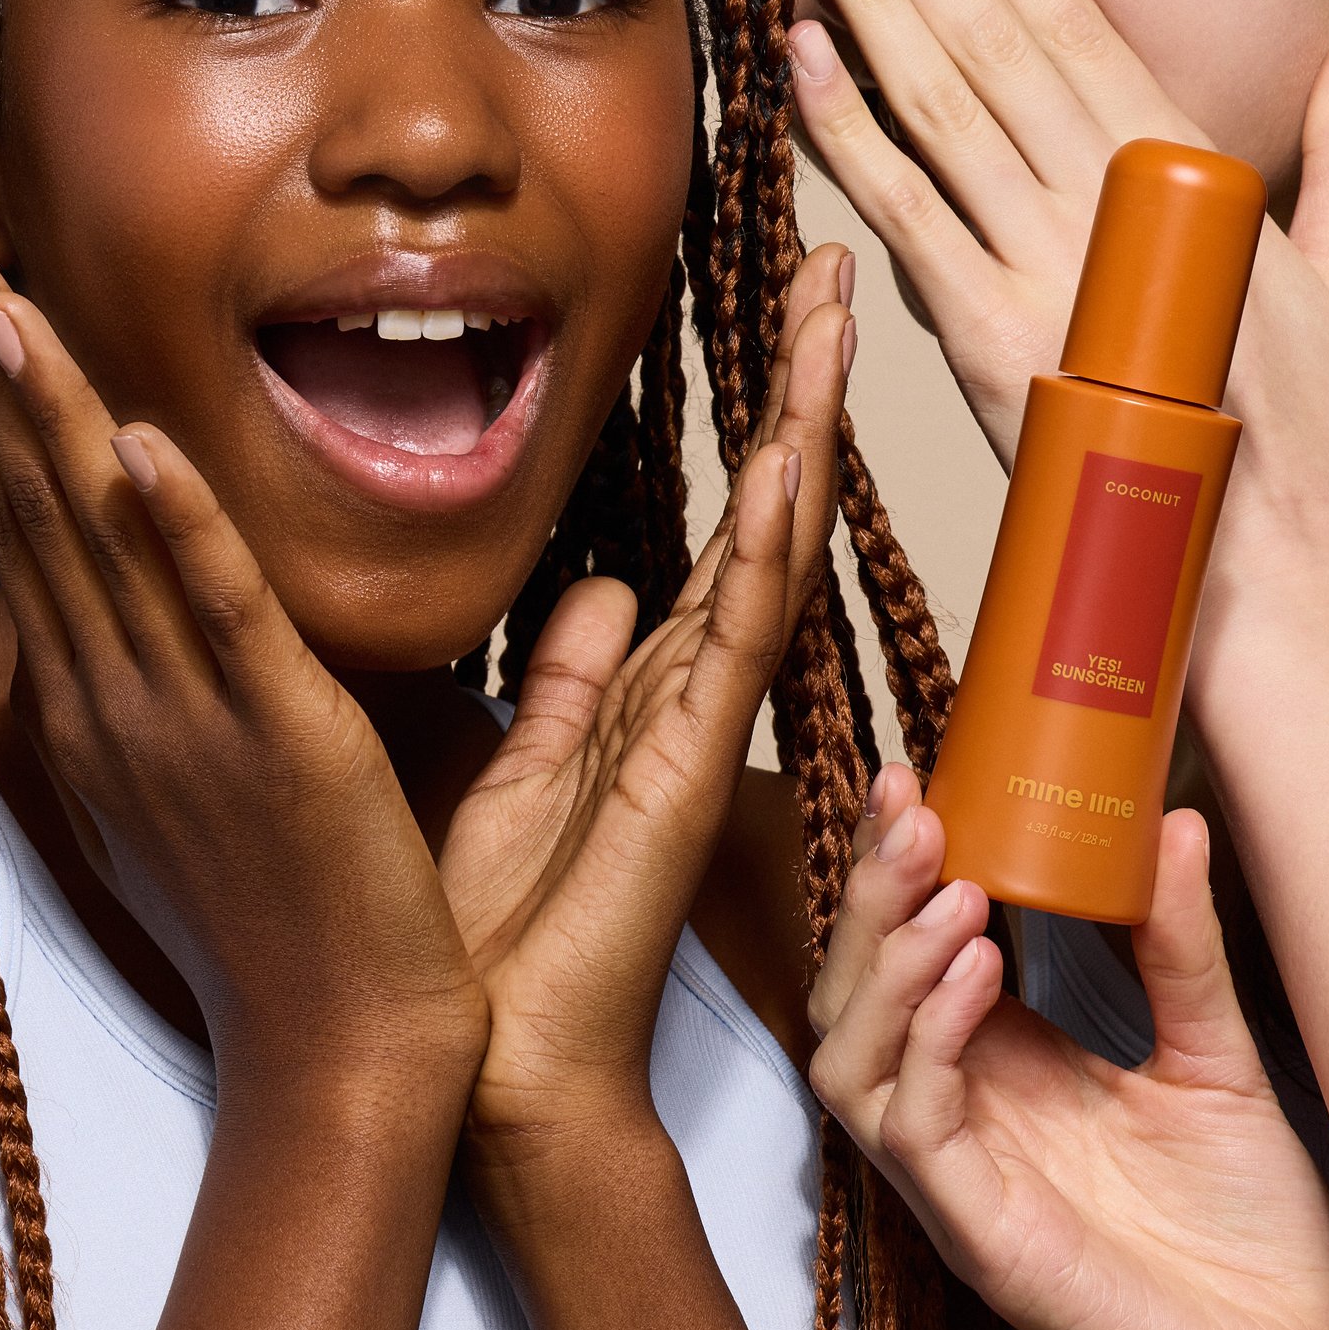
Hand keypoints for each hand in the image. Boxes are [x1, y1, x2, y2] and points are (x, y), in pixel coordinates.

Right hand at [0, 224, 485, 1123]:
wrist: (348, 1057)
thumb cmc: (285, 929)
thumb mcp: (192, 790)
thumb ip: (161, 686)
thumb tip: (122, 616)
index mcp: (104, 707)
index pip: (30, 523)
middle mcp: (120, 702)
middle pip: (37, 506)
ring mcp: (189, 720)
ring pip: (105, 542)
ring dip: (55, 416)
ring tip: (2, 302)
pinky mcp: (282, 739)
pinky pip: (225, 618)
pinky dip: (184, 531)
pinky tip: (147, 447)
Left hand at [443, 248, 853, 1204]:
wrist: (492, 1061)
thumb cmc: (494, 936)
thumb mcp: (516, 772)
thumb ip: (567, 684)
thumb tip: (598, 591)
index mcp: (649, 689)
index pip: (722, 527)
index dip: (756, 421)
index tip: (783, 312)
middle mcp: (693, 695)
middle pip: (764, 514)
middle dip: (800, 389)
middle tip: (836, 268)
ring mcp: (700, 730)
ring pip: (768, 551)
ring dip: (799, 431)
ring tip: (830, 317)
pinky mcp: (683, 773)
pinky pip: (736, 642)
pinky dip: (763, 551)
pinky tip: (784, 465)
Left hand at [789, 0, 1328, 598]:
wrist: (1255, 566)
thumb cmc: (1300, 433)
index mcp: (1189, 173)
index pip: (1079, 27)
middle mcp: (1108, 201)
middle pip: (994, 39)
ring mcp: (1042, 265)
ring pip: (939, 102)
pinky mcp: (987, 335)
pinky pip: (902, 210)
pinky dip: (846, 130)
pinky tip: (798, 58)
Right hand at [810, 784, 1328, 1329]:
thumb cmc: (1259, 1242)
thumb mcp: (1217, 1057)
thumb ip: (1181, 949)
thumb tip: (1174, 818)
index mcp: (1009, 1075)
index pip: (912, 955)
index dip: (898, 870)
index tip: (920, 774)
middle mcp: (968, 1124)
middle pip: (856, 994)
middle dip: (870, 896)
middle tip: (912, 808)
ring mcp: (966, 1185)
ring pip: (850, 1058)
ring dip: (883, 960)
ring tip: (948, 884)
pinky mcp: (983, 1241)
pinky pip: (911, 1131)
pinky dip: (925, 1042)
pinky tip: (974, 971)